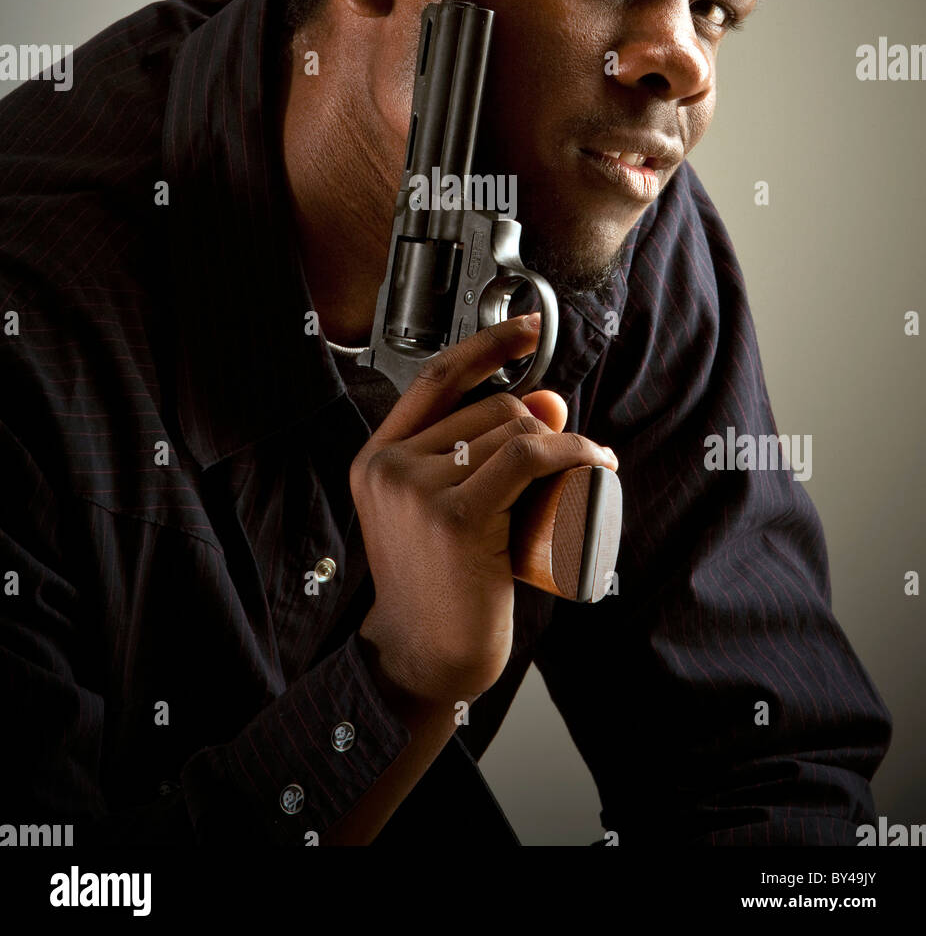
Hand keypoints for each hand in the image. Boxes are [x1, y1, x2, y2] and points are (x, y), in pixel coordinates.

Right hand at [352, 314, 617, 705]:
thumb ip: (489, 454)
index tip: (529, 329)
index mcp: (377, 458)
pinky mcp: (454, 516)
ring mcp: (416, 490)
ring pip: (513, 430)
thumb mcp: (457, 510)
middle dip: (540, 427)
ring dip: (563, 444)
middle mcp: (389, 468)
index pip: (437, 378)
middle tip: (567, 465)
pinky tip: (595, 464)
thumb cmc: (445, 587)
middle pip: (490, 407)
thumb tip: (549, 398)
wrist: (426, 659)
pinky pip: (527, 457)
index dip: (487, 346)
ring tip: (583, 475)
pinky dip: (571, 451)